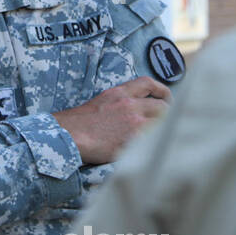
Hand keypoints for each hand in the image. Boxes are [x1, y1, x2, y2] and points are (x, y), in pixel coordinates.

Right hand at [53, 76, 171, 165]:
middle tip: (168, 122)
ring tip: (161, 138)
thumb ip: (119, 103)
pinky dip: (154, 145)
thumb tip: (131, 111)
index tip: (166, 98)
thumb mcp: (100, 102)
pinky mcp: (133, 141)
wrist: (67, 136)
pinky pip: (152, 141)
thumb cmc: (78, 123)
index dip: (162, 90)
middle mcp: (130, 105)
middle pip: (162, 106)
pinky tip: (152, 150)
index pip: (148, 83)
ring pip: (161, 125)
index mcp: (120, 93)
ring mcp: (134, 124)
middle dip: (168, 115)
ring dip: (163, 131)